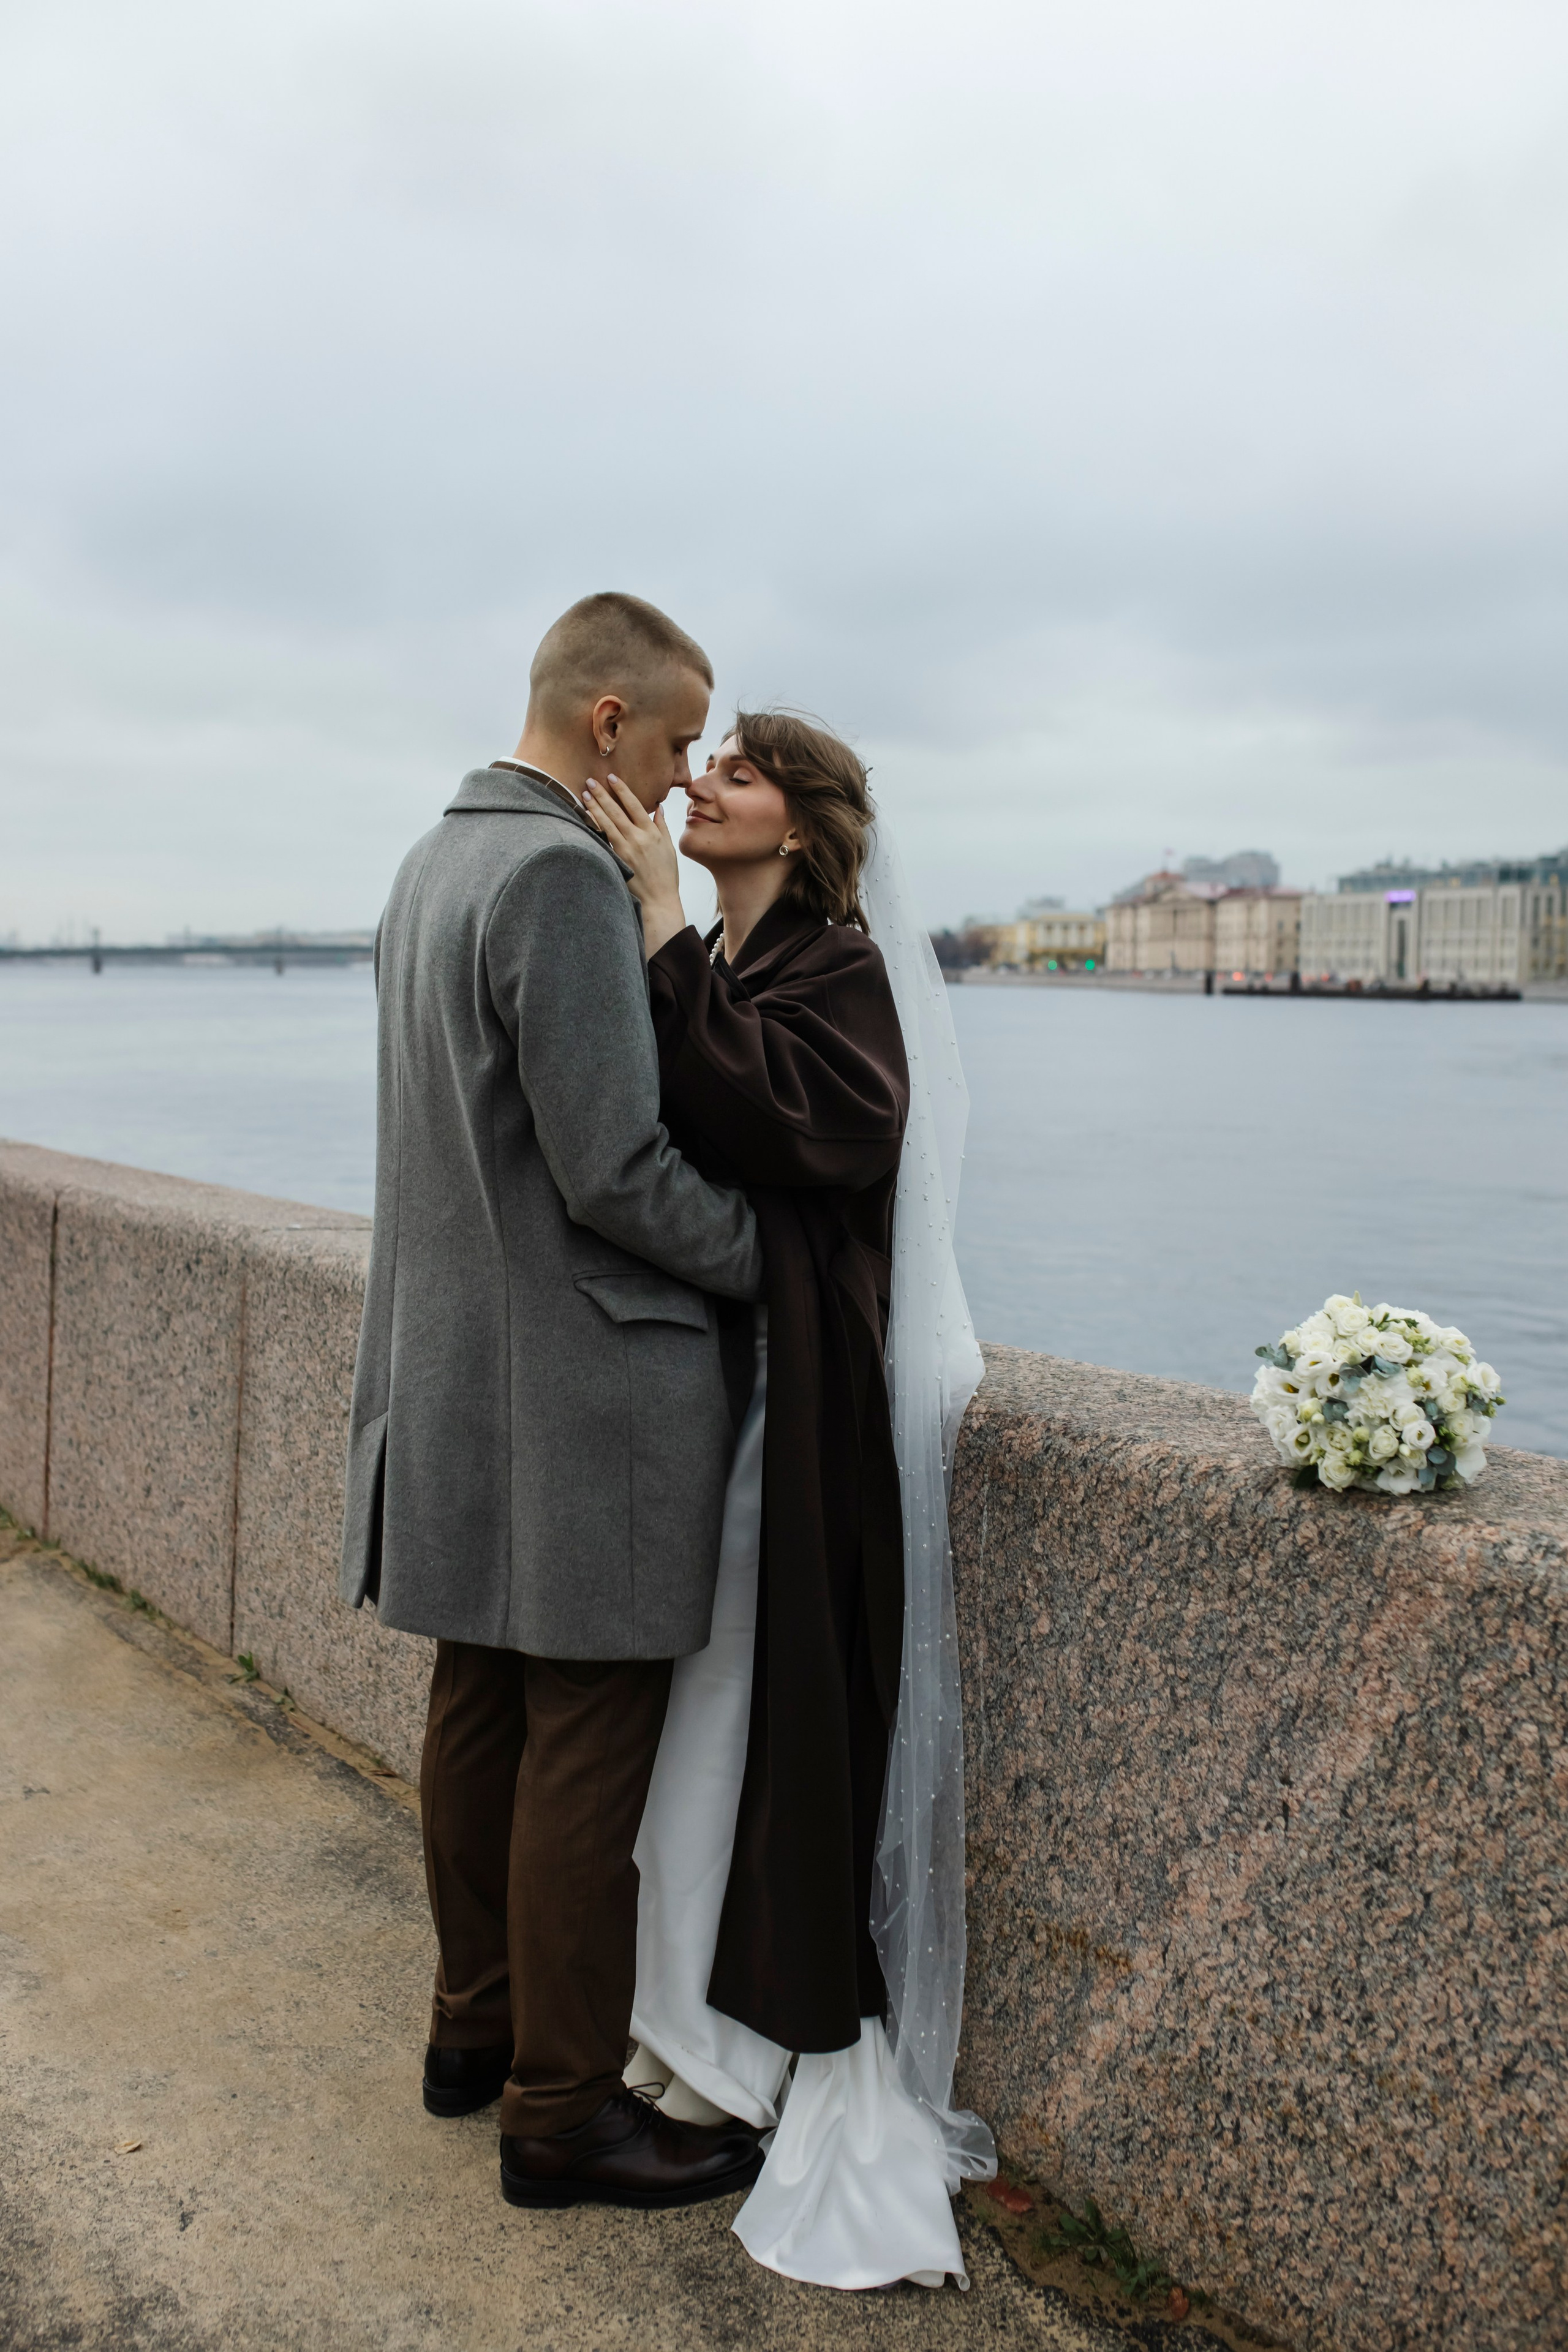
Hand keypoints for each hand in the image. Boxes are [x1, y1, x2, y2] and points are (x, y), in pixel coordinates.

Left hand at [584, 775, 687, 958]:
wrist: (659, 900)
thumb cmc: (665, 876)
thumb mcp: (668, 848)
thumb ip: (662, 826)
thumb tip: (658, 808)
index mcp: (652, 833)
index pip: (635, 804)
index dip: (622, 789)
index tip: (612, 777)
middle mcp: (638, 838)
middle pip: (617, 811)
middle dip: (603, 794)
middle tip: (590, 781)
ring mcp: (626, 849)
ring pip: (607, 823)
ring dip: (594, 807)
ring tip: (584, 794)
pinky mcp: (617, 860)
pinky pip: (603, 840)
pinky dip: (594, 827)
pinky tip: (585, 818)